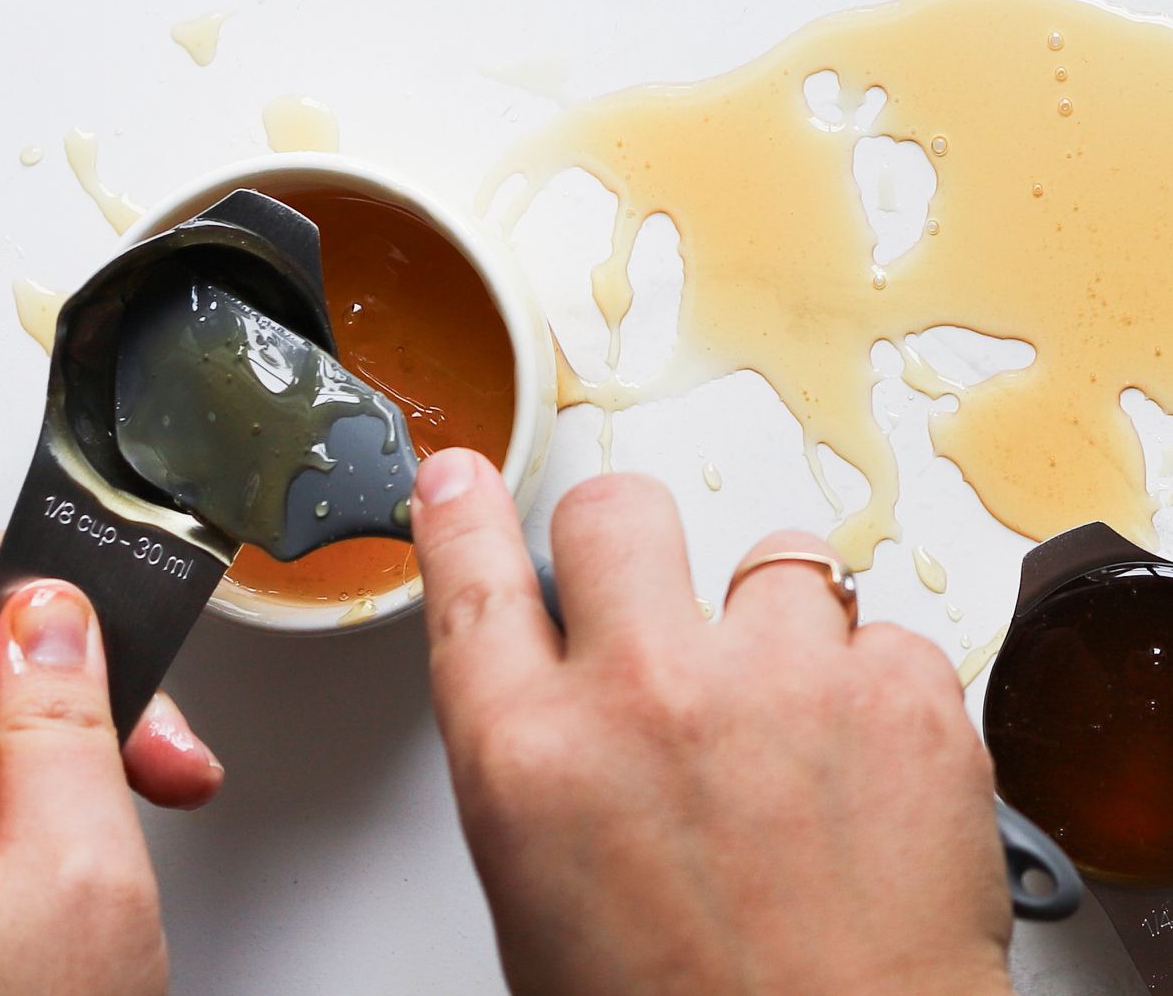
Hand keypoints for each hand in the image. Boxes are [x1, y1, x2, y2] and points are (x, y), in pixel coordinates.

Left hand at [0, 532, 223, 995]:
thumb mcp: (77, 864)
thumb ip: (57, 712)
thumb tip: (47, 607)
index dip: (13, 569)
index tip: (104, 581)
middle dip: (63, 674)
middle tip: (155, 729)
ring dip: (65, 737)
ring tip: (153, 786)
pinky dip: (38, 793)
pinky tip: (102, 827)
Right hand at [410, 449, 1012, 995]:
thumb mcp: (541, 886)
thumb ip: (535, 757)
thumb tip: (552, 673)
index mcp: (528, 756)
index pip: (471, 579)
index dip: (462, 514)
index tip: (462, 478)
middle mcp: (645, 695)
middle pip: (615, 512)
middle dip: (627, 542)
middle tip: (657, 601)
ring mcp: (781, 684)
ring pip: (771, 556)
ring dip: (770, 622)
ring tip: (787, 720)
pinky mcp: (902, 695)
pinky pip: (877, 632)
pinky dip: (868, 685)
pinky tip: (859, 765)